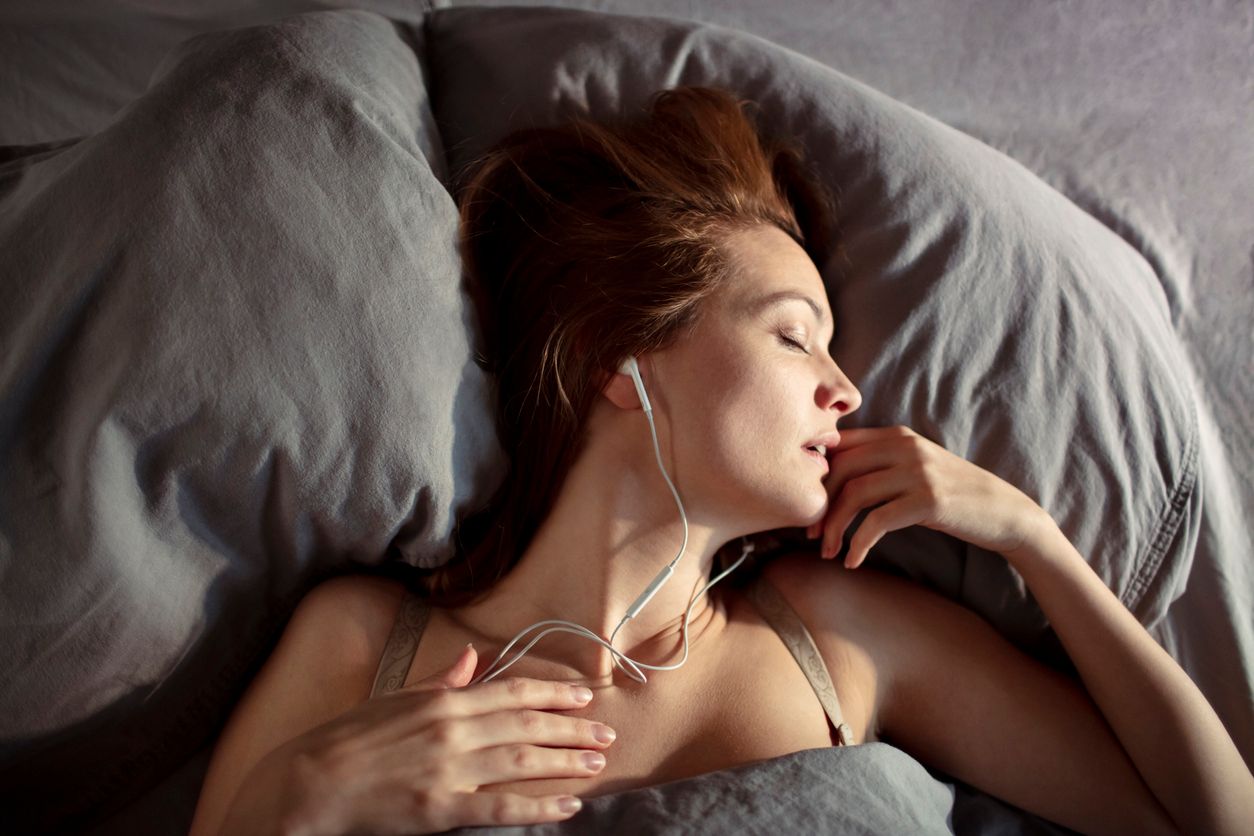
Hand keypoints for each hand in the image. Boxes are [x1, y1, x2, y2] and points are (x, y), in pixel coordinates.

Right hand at [227, 646, 613, 834]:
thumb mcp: (396, 699)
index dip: (554, 693)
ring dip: (565, 761)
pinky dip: (539, 806)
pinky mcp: (441, 809)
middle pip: (527, 724)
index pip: (513, 691)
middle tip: (606, 731)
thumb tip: (473, 660)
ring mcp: (449, 770)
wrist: (308, 784)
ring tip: (597, 761)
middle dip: (572, 728)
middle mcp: (453, 730)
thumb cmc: (349, 740)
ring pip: (523, 761)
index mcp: (443, 700)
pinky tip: (567, 806)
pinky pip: (502, 807)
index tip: (584, 695)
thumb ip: (441, 682)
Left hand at [804, 425, 1049, 567]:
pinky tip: (852, 561)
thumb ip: (879, 466)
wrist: (1004, 512)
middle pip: (840, 468)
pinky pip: (878, 521)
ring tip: (828, 551)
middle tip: (810, 534)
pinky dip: (859, 544)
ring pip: (854, 494)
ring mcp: (918, 471)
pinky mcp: (929, 500)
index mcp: (895, 435)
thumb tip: (827, 481)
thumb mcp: (914, 470)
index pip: (839, 446)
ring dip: (834, 527)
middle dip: (819, 504)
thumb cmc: (951, 495)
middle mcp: (905, 447)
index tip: (807, 506)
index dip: (815, 476)